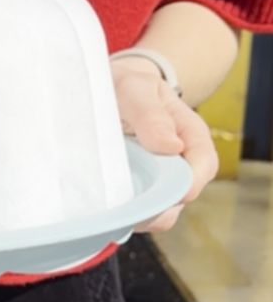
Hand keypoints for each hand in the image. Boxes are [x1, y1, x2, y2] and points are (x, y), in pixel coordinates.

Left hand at [110, 56, 217, 232]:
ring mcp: (156, 181)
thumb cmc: (124, 86)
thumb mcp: (134, 88)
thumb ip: (150, 114)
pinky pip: (133, 214)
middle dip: (155, 205)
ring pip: (157, 213)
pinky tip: (99, 203)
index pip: (202, 166)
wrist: (103, 90)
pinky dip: (118, 213)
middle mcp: (178, 163)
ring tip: (105, 202)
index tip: (161, 191)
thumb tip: (172, 148)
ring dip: (134, 213)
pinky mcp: (133, 192)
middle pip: (180, 198)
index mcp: (189, 135)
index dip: (186, 184)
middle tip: (120, 201)